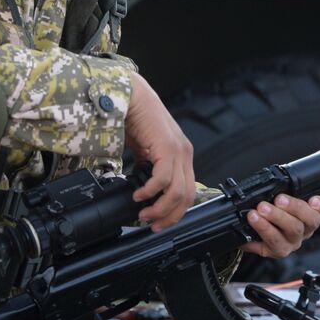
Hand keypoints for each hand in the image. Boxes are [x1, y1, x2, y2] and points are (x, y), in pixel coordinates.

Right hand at [125, 73, 194, 230]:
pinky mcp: (167, 147)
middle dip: (170, 216)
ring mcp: (178, 150)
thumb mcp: (145, 150)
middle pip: (187, 196)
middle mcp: (184, 153)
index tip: (160, 222)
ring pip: (177, 191)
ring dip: (159, 208)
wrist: (130, 96)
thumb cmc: (136, 119)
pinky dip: (151, 192)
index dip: (176, 211)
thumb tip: (142, 189)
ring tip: (143, 213)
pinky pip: (163, 179)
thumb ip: (149, 168)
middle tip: (153, 224)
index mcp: (182, 155)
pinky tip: (140, 195)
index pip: (189, 191)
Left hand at [243, 194, 319, 258]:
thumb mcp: (281, 195)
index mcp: (312, 214)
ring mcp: (291, 242)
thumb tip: (280, 180)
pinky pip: (272, 242)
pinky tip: (253, 220)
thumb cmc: (269, 209)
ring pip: (292, 231)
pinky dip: (262, 229)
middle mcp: (306, 230)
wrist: (247, 230)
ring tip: (261, 209)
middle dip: (295, 208)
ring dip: (276, 217)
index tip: (314, 200)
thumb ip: (288, 189)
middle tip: (279, 200)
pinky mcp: (275, 250)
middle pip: (312, 220)